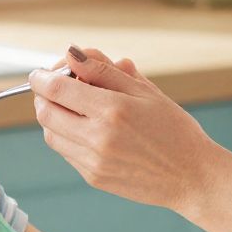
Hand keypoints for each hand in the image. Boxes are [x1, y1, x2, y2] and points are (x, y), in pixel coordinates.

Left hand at [29, 48, 214, 211]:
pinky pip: (65, 152)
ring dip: (52, 117)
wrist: (191, 176)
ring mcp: (93, 161)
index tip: (41, 73)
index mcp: (112, 109)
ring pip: (51, 134)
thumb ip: (104, 70)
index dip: (41, 78)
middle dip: (43, 96)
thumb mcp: (145, 91)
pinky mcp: (93, 177)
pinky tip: (87, 130)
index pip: (56, 88)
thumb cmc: (174, 129)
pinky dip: (66, 136)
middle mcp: (98, 137)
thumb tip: (72, 53)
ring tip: (73, 108)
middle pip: (45, 112)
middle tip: (54, 88)